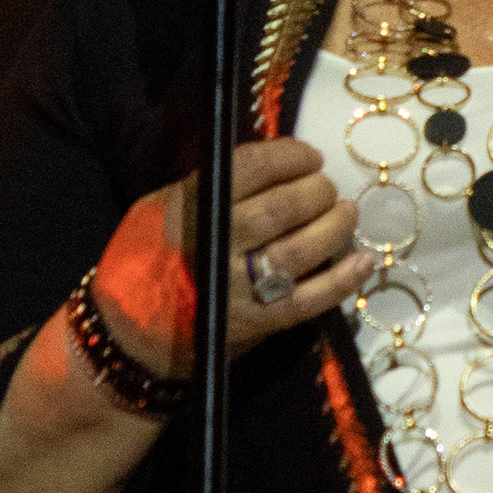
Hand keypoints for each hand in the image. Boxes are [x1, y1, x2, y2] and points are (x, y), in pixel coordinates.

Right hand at [87, 138, 368, 380]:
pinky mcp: (258, 322)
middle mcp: (217, 245)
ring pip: (303, 250)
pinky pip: (310, 300)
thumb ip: (209, 187)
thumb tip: (271, 164)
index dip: (290, 156)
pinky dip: (343, 280)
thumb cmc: (144, 261)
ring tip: (346, 214)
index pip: (252, 167)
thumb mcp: (159, 209)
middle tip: (327, 188)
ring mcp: (240, 287)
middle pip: (284, 208)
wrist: (127, 336)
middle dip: (317, 191)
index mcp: (191, 208)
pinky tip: (364, 262)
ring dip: (335, 227)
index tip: (310, 156)